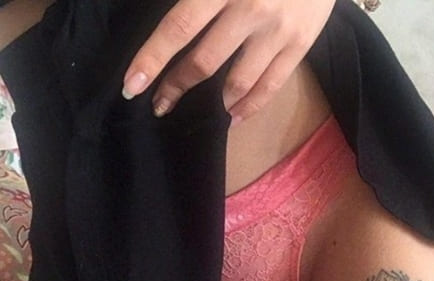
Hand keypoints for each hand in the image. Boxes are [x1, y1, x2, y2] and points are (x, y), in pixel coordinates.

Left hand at [122, 0, 335, 123]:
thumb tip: (172, 23)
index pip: (178, 29)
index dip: (152, 59)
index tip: (132, 86)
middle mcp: (250, 10)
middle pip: (204, 61)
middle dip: (177, 86)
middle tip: (160, 104)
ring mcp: (278, 31)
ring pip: (238, 82)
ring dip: (214, 104)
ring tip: (199, 113)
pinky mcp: (301, 45)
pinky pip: (272, 86)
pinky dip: (250, 107)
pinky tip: (234, 117)